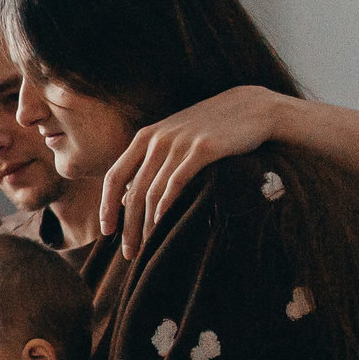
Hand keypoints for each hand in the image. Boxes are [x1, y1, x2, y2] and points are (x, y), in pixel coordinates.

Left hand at [100, 84, 287, 257]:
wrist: (251, 107)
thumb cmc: (208, 130)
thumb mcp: (173, 141)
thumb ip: (149, 165)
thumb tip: (127, 201)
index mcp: (145, 138)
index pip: (114, 177)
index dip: (107, 206)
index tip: (107, 231)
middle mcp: (158, 140)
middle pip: (133, 191)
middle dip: (128, 226)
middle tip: (130, 252)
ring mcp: (180, 143)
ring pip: (154, 191)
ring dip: (147, 224)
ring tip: (147, 246)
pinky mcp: (204, 148)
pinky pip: (178, 181)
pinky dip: (167, 204)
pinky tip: (162, 222)